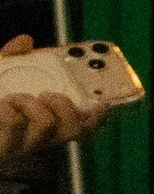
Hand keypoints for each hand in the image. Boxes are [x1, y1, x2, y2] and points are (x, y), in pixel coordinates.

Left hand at [0, 35, 93, 167]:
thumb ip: (7, 59)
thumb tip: (24, 41)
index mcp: (33, 125)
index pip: (74, 128)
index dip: (93, 119)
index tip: (104, 104)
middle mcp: (27, 142)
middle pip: (68, 133)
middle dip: (68, 109)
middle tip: (51, 95)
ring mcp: (13, 149)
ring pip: (43, 131)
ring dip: (33, 107)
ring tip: (14, 98)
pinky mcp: (0, 151)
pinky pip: (14, 130)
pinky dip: (10, 111)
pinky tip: (1, 106)